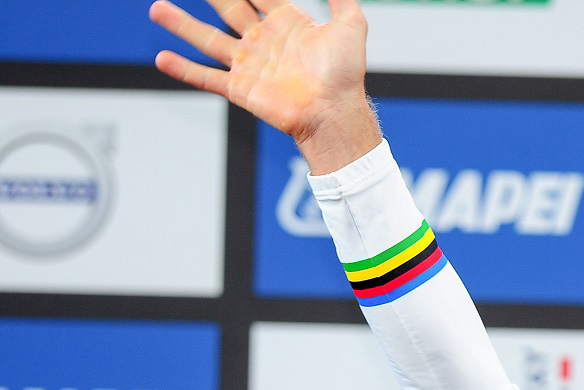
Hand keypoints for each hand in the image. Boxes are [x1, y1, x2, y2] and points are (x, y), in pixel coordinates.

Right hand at [150, 0, 380, 173]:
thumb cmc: (345, 74)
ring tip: (156, 8)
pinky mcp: (241, 88)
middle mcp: (265, 41)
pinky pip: (206, 77)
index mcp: (287, 23)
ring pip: (207, 38)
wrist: (334, 111)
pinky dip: (183, 69)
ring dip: (181, 23)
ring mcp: (250, 64)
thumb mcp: (351, 24)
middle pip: (227, 8)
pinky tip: (162, 58)